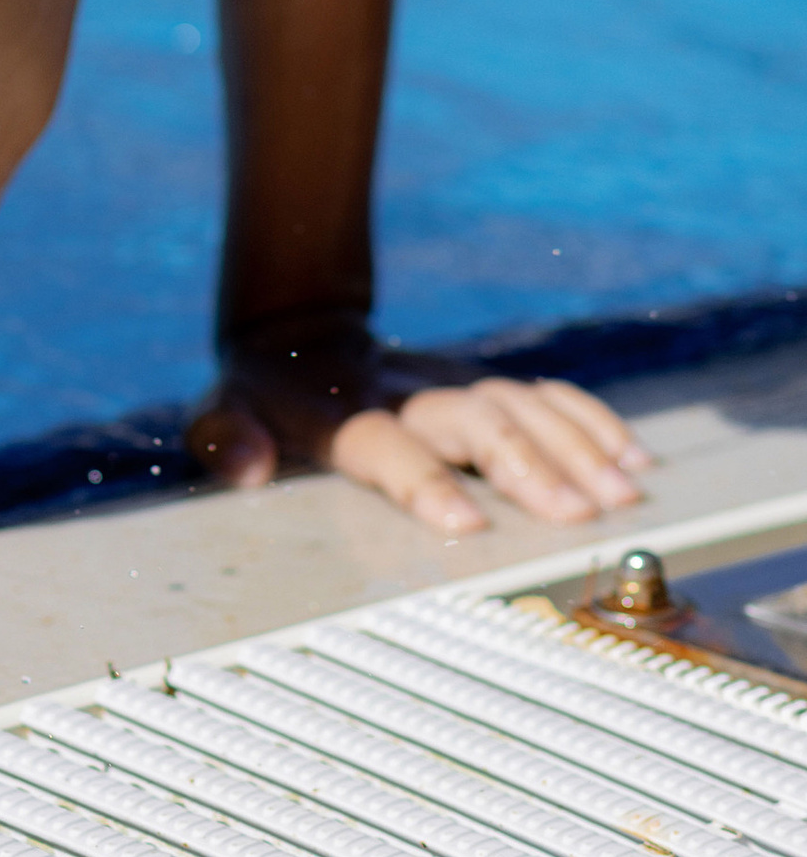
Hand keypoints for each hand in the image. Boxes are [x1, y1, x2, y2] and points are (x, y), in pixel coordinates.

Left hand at [192, 331, 650, 538]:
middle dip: (529, 466)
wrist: (299, 331)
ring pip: (520, 405)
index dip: (423, 481)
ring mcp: (450, 383)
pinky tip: (633, 457)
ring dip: (574, 446)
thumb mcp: (223, 414)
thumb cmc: (261, 396)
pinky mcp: (481, 382)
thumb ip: (227, 438)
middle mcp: (408, 395)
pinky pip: (544, 393)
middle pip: (476, 421)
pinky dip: (589, 419)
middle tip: (582, 515)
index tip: (465, 524)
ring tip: (623, 494)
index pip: (387, 445)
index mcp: (345, 414)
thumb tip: (247, 468)